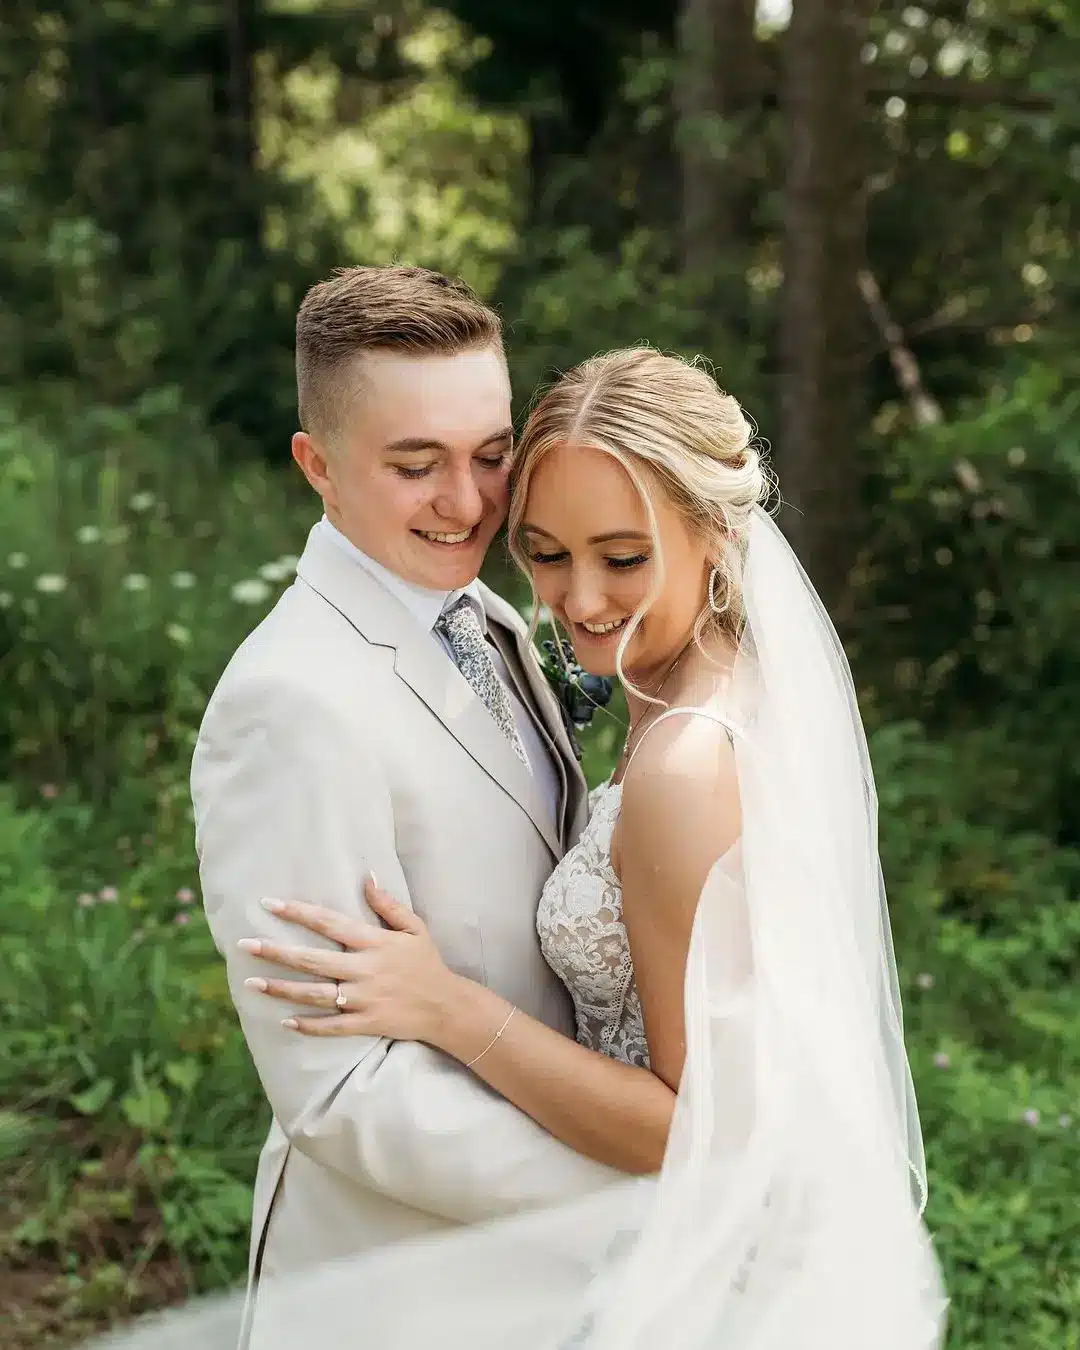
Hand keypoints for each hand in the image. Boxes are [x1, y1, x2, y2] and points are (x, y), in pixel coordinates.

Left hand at [239, 877, 456, 1042]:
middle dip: (276, 952)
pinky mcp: (365, 1023)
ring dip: (281, 989)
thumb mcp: (414, 929)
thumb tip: (367, 877)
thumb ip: (388, 905)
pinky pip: (331, 1027)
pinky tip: (284, 1021)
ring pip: (315, 995)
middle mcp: (364, 970)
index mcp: (374, 943)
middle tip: (245, 945)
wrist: (446, 1007)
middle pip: (312, 960)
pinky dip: (308, 1026)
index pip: (328, 923)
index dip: (298, 912)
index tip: (269, 903)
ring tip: (252, 982)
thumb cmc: (427, 963)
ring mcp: (363, 999)